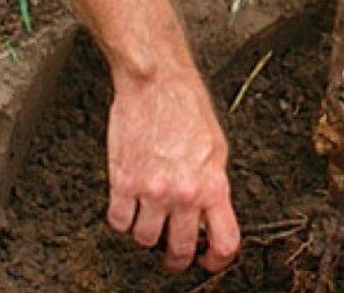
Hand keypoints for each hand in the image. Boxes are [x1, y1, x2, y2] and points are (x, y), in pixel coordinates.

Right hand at [105, 69, 239, 271]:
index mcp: (212, 186)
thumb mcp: (216, 148)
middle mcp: (183, 194)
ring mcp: (151, 191)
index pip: (225, 242)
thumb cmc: (186, 107)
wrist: (156, 82)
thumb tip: (209, 213)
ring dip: (146, 233)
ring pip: (145, 239)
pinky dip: (122, 219)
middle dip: (177, 255)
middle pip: (180, 250)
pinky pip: (118, 221)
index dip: (217, 260)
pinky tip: (128, 205)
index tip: (208, 261)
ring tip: (149, 217)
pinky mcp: (122, 182)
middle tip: (172, 250)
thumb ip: (213, 184)